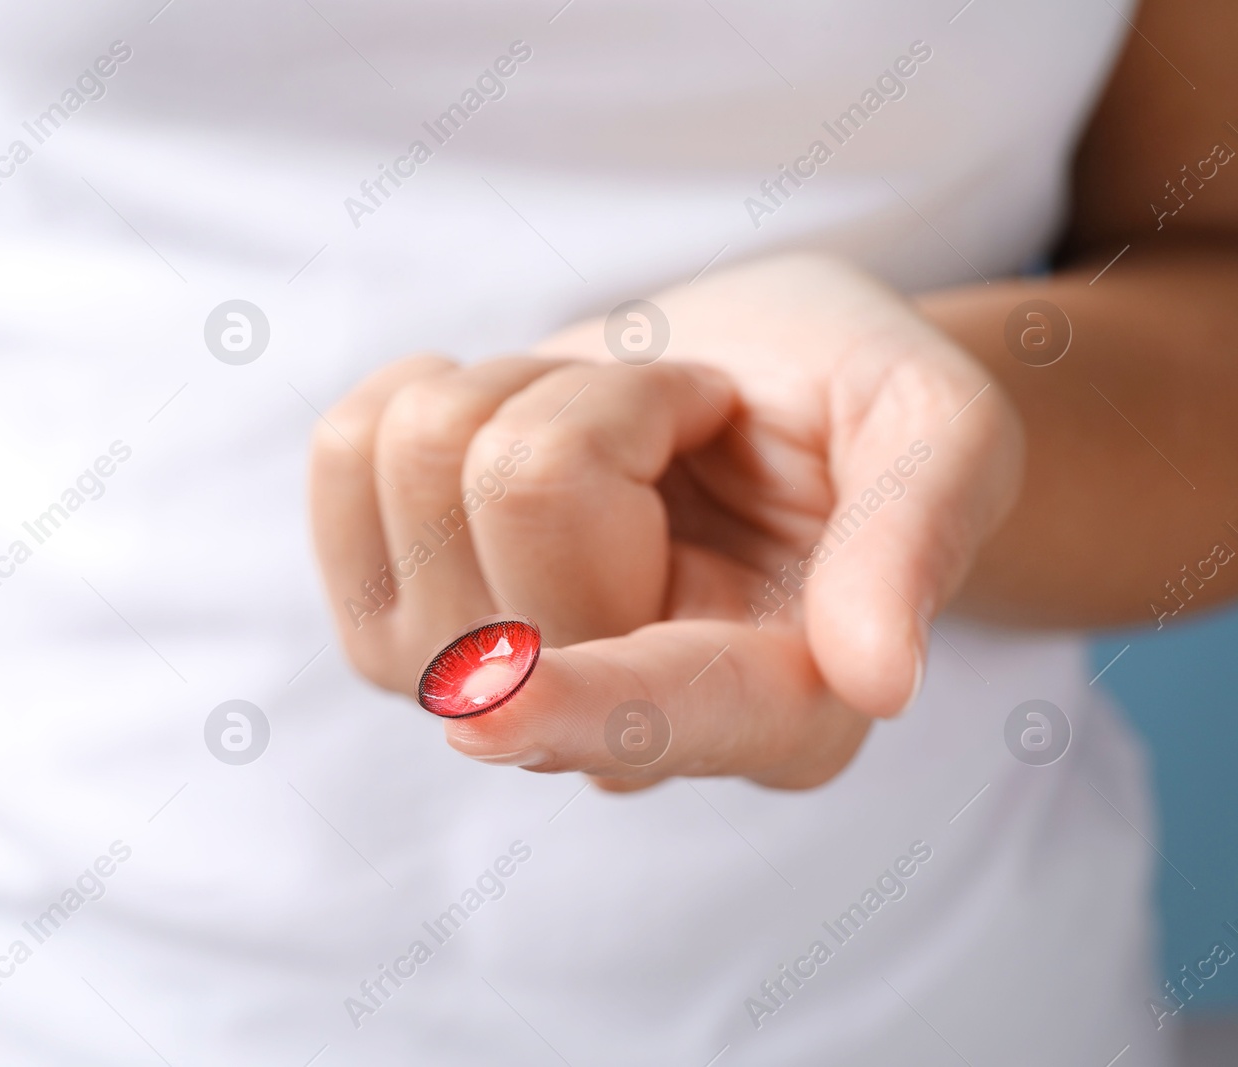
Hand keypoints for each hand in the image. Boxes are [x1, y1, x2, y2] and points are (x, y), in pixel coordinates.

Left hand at [308, 254, 1022, 788]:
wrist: (756, 402)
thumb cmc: (854, 413)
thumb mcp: (937, 425)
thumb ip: (919, 534)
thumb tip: (879, 679)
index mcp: (779, 707)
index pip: (667, 711)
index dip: (584, 704)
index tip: (487, 709)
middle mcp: (615, 736)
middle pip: (524, 486)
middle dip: (617, 396)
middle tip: (694, 423)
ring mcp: (486, 698)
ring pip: (428, 453)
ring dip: (532, 392)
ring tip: (617, 440)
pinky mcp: (395, 635)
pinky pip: (348, 450)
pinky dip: (442, 390)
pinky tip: (521, 436)